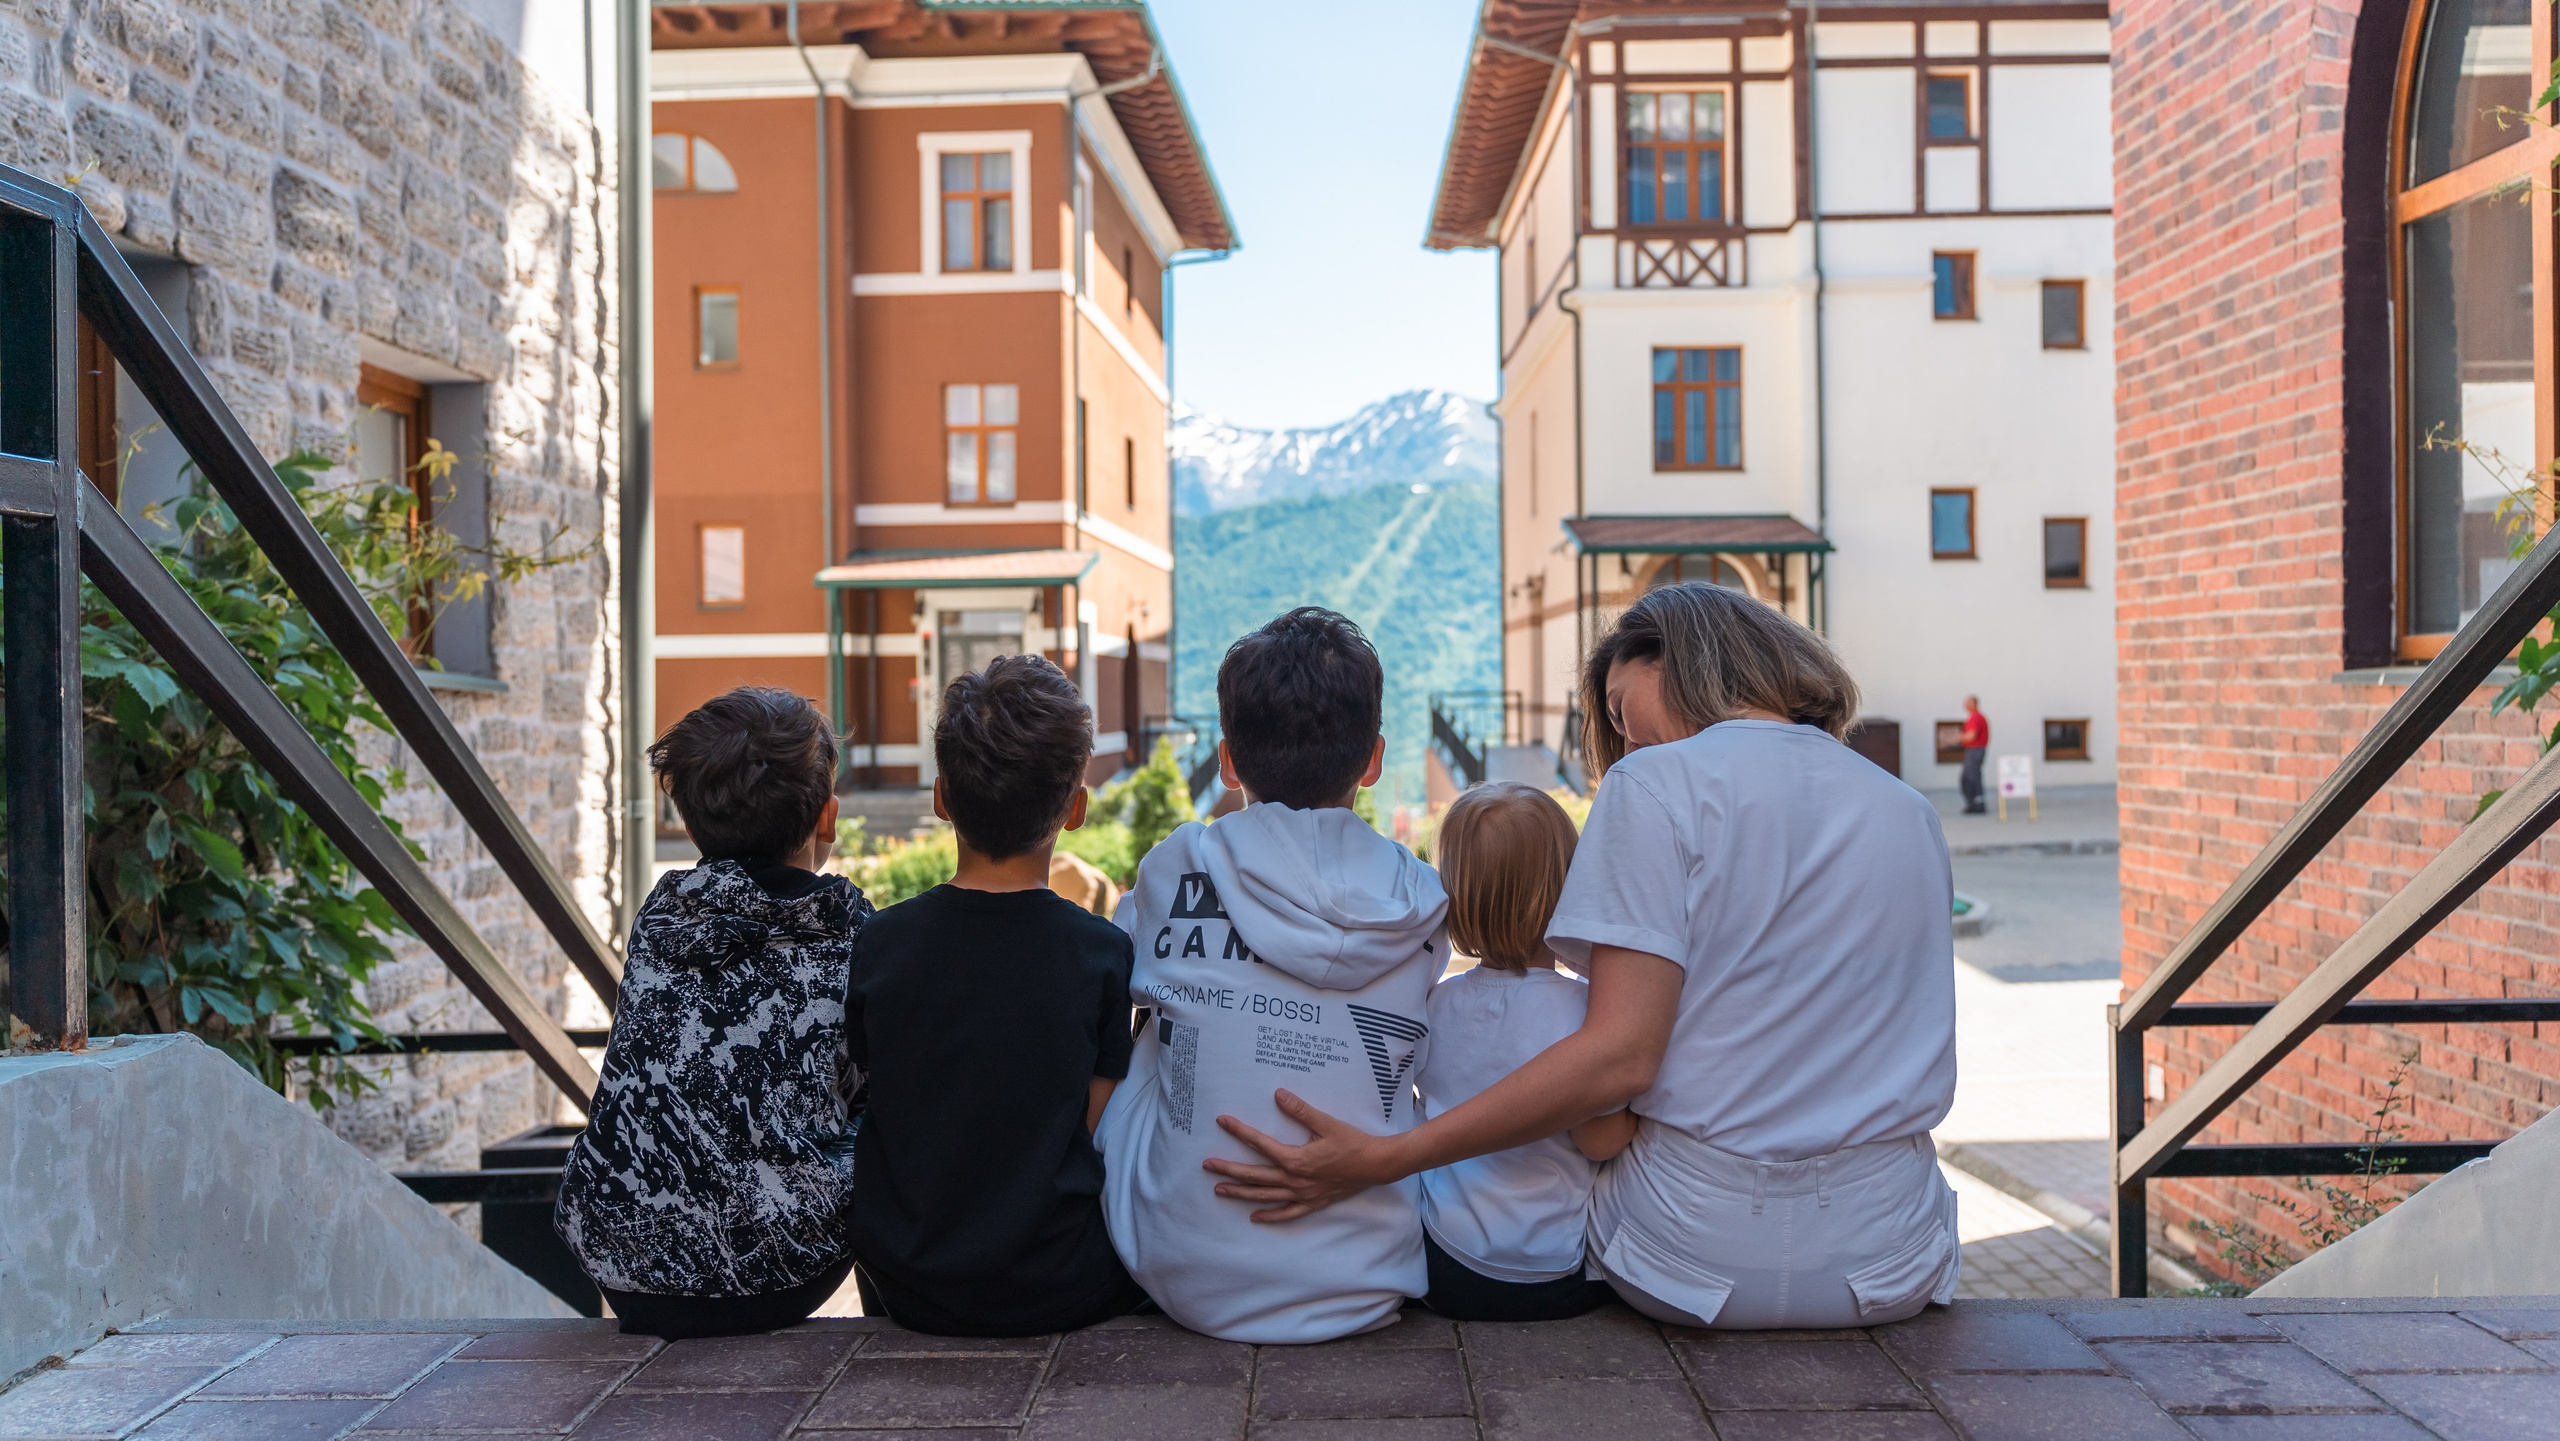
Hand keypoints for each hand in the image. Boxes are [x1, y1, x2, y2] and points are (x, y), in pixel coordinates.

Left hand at [1202, 1089, 1404, 1222]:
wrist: (1375, 1165)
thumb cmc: (1351, 1142)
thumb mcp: (1326, 1122)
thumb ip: (1300, 1110)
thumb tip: (1278, 1094)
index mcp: (1295, 1159)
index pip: (1260, 1144)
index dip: (1239, 1131)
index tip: (1222, 1121)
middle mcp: (1294, 1180)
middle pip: (1254, 1175)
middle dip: (1228, 1169)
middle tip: (1207, 1165)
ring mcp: (1302, 1195)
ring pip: (1265, 1196)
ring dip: (1241, 1193)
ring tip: (1219, 1190)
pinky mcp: (1312, 1203)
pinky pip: (1287, 1214)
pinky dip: (1270, 1216)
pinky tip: (1255, 1217)